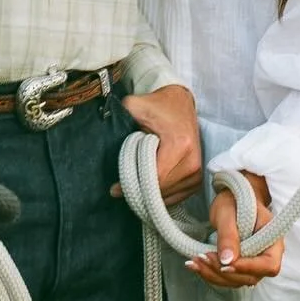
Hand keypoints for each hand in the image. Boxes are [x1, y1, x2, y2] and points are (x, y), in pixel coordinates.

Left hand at [117, 85, 202, 204]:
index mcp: (180, 144)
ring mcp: (197, 172)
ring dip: (148, 196)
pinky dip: (159, 196)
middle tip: (119, 190)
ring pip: (168, 197)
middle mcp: (192, 161)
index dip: (133, 184)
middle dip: (139, 192)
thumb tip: (102, 133)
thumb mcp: (135, 106)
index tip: (115, 189)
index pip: (156, 176)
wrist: (181, 103)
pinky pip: (176, 197)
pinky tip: (146, 189)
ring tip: (132, 188)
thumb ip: (120, 117)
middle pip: (161, 190)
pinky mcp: (197, 179)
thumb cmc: (158, 106)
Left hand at [188, 171, 285, 289]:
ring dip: (214, 276)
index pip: (269, 264)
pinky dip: (210, 274)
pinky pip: (228, 277)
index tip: (225, 265)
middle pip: (252, 277)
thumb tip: (227, 261)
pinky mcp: (240, 265)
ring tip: (194, 262)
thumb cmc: (235, 199)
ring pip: (238, 281)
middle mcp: (267, 255)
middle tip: (203, 258)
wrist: (233, 198)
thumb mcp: (228, 212)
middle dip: (225, 273)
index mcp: (273, 239)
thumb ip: (229, 236)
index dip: (248, 268)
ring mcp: (254, 263)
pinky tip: (194, 265)